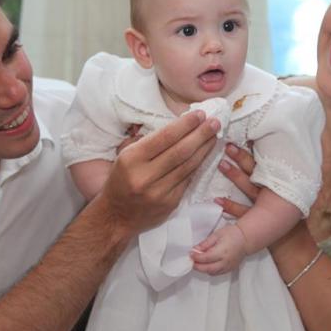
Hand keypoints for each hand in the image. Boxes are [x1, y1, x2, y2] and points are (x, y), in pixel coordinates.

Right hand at [100, 111, 219, 235]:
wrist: (116, 216)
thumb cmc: (121, 179)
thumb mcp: (125, 156)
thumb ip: (148, 142)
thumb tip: (179, 126)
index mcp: (132, 159)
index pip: (165, 137)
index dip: (185, 125)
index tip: (199, 114)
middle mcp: (145, 176)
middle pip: (181, 151)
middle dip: (201, 134)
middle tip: (215, 122)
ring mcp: (159, 192)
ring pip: (188, 166)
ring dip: (204, 149)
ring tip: (215, 136)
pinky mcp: (170, 203)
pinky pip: (188, 180)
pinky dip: (198, 165)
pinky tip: (205, 155)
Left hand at [192, 224, 246, 274]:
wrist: (245, 239)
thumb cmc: (232, 234)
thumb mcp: (216, 235)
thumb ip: (205, 243)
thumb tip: (195, 249)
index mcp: (221, 252)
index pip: (205, 258)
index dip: (196, 257)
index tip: (190, 254)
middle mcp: (225, 261)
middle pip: (208, 268)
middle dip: (197, 266)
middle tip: (191, 262)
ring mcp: (228, 266)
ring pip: (212, 273)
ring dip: (203, 270)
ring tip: (198, 264)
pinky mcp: (230, 269)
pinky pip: (218, 273)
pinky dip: (211, 271)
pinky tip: (207, 265)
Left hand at [216, 142, 312, 261]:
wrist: (292, 242)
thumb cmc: (286, 214)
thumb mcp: (284, 192)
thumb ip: (274, 175)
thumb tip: (263, 150)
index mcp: (278, 182)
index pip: (266, 161)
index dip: (255, 149)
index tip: (245, 135)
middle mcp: (272, 191)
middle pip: (256, 170)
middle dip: (242, 157)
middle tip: (228, 145)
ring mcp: (264, 205)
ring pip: (249, 187)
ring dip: (235, 176)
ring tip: (221, 164)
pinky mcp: (258, 221)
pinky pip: (243, 212)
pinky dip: (230, 206)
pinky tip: (217, 200)